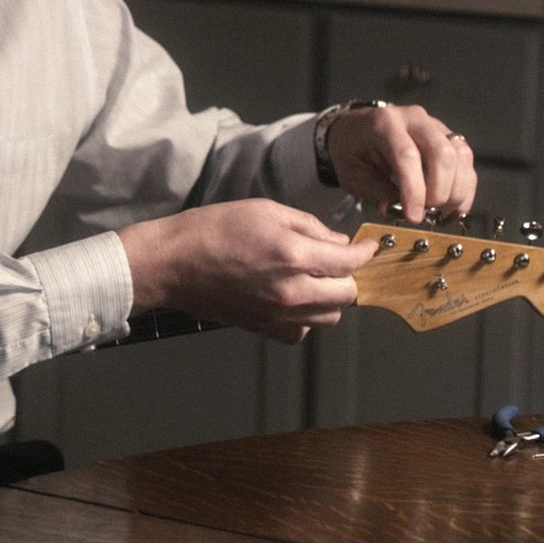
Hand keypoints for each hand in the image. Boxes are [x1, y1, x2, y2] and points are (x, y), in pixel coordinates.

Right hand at [116, 200, 382, 344]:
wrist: (174, 263)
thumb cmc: (213, 230)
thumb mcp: (266, 210)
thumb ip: (308, 226)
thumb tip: (336, 241)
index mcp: (294, 256)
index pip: (350, 262)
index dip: (365, 251)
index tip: (369, 246)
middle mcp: (293, 291)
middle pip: (348, 295)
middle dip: (349, 275)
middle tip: (338, 260)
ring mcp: (279, 315)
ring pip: (330, 317)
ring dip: (331, 297)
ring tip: (315, 278)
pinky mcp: (265, 329)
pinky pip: (302, 331)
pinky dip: (306, 317)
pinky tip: (293, 298)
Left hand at [326, 103, 475, 222]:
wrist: (355, 130)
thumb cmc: (352, 150)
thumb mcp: (352, 173)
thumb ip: (376, 191)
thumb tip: (400, 210)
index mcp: (384, 124)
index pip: (407, 155)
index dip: (415, 190)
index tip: (415, 216)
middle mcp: (414, 118)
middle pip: (441, 153)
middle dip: (439, 191)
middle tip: (427, 214)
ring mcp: (434, 125)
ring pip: (460, 155)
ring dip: (456, 190)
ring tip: (441, 213)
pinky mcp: (447, 136)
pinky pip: (466, 160)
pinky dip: (465, 186)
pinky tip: (454, 206)